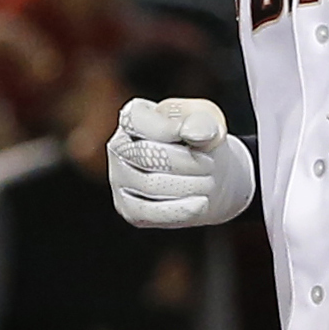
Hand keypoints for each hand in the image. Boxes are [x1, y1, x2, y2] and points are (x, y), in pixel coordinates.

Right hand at [109, 95, 255, 229]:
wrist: (207, 173)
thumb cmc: (201, 139)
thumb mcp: (208, 119)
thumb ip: (202, 120)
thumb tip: (194, 133)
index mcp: (131, 117)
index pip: (136, 121)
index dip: (169, 129)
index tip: (200, 137)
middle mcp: (118, 147)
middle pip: (147, 156)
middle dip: (187, 162)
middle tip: (211, 165)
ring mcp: (120, 180)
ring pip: (151, 186)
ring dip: (189, 185)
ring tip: (209, 182)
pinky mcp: (129, 209)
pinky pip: (152, 212)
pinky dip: (181, 209)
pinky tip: (201, 203)